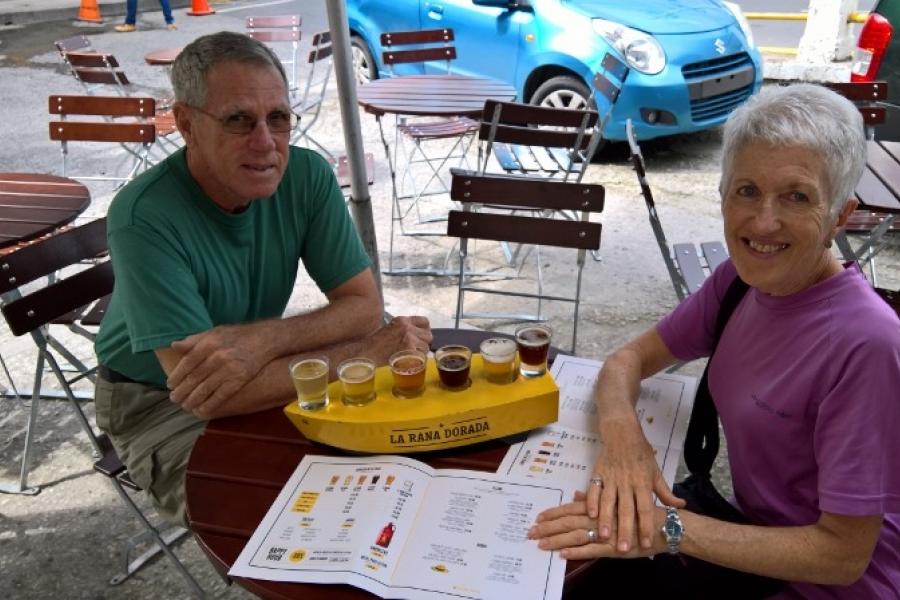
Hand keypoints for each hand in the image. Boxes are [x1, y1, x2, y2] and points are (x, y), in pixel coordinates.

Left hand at [167, 324, 269, 416]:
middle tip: (174, 399)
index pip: (186, 364)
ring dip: (192, 401)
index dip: (176, 376)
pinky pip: (220, 396)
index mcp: (208, 344)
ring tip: (185, 406)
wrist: (264, 339)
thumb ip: (194, 340)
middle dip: (181, 391)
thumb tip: (174, 346)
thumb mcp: (214, 332)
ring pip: (204, 390)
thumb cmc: (237, 335)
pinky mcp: (239, 380)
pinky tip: (201, 411)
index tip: (170, 385)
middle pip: (193, 379)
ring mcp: (228, 370)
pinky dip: (209, 405)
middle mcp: (216, 357)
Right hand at [366, 316, 431, 364]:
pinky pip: (421, 357)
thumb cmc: (376, 344)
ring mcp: (409, 339)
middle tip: (416, 350)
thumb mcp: (390, 329)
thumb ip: (404, 329)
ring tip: (410, 357)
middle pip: (428, 335)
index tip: (421, 337)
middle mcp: (407, 327)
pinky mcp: (409, 350)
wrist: (366, 353)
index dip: (425, 331)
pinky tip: (409, 362)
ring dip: (421, 353)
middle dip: (424, 343)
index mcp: (403, 320)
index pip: (425, 321)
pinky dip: (417, 361)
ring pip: (426, 347)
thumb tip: (419, 336)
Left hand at [529, 493, 665, 559]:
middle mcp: (599, 517)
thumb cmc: (639, 512)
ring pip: (575, 535)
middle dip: (548, 527)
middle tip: (530, 532)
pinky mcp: (613, 548)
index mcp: (598, 506)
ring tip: (540, 544)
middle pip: (568, 521)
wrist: (663, 526)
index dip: (553, 513)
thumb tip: (575, 496)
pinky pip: (591, 550)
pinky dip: (576, 552)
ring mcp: (605, 533)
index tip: (538, 517)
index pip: (570, 508)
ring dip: (556, 540)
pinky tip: (563, 555)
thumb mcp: (615, 500)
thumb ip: (593, 499)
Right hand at [586, 425, 684, 552]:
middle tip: (623, 549)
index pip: (646, 508)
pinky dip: (591, 501)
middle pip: (626, 509)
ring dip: (606, 519)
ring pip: (608, 502)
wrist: (622, 432)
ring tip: (604, 536)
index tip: (647, 544)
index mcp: (643, 482)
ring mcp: (611, 478)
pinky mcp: (598, 473)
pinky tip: (590, 515)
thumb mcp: (656, 471)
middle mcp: (627, 482)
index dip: (646, 526)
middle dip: (625, 530)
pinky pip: (594, 489)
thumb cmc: (641, 453)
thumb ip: (665, 492)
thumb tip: (680, 506)